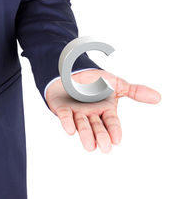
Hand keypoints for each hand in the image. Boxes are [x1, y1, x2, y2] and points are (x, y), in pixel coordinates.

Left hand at [46, 69, 160, 152]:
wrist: (75, 71)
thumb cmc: (95, 80)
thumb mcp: (116, 83)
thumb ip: (135, 91)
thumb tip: (158, 97)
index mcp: (105, 109)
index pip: (111, 121)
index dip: (114, 130)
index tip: (116, 140)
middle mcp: (91, 113)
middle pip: (97, 126)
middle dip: (101, 136)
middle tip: (104, 147)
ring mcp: (76, 112)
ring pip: (82, 124)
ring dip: (85, 134)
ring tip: (89, 145)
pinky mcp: (62, 108)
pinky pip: (64, 116)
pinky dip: (67, 122)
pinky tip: (70, 129)